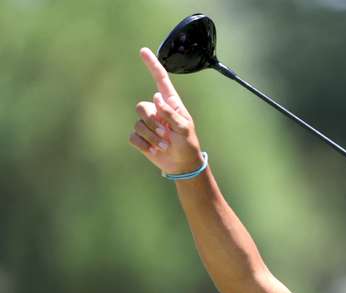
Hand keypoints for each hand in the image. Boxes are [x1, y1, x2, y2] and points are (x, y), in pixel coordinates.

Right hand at [128, 48, 203, 175]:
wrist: (182, 165)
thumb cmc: (187, 145)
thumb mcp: (185, 128)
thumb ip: (171, 112)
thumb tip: (156, 97)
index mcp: (171, 104)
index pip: (160, 80)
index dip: (152, 65)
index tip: (143, 51)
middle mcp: (157, 111)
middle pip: (142, 107)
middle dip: (152, 123)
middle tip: (166, 135)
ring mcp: (147, 124)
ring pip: (138, 124)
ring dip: (152, 138)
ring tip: (165, 145)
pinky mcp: (141, 137)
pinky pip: (133, 136)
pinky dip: (144, 145)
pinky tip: (155, 150)